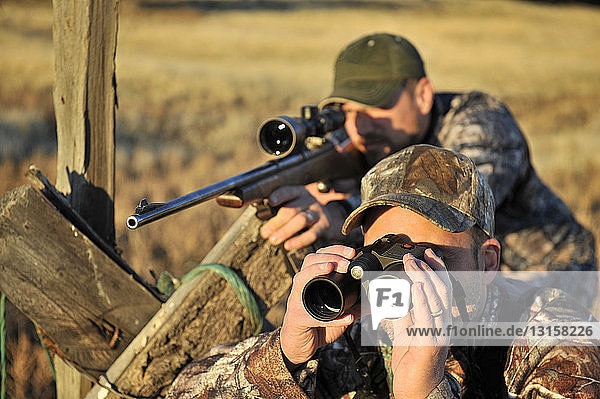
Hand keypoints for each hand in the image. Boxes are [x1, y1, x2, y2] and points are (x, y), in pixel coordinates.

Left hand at [260, 186, 346, 250]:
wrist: (328, 218)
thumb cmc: (303, 212)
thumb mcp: (293, 205)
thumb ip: (279, 211)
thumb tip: (264, 225)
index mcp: (298, 193)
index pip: (288, 191)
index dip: (279, 195)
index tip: (270, 202)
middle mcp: (309, 200)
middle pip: (292, 209)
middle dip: (277, 222)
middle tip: (265, 233)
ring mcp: (317, 212)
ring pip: (301, 220)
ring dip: (286, 231)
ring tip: (274, 239)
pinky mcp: (324, 225)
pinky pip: (311, 234)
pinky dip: (299, 241)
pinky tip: (289, 245)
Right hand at [280, 245, 357, 364]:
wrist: (301, 345)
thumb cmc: (318, 324)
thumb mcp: (339, 311)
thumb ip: (355, 305)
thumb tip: (376, 299)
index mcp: (312, 280)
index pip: (320, 256)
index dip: (335, 250)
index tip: (352, 252)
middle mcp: (302, 287)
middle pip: (309, 261)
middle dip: (328, 257)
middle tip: (347, 263)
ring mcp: (297, 301)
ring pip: (301, 279)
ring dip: (316, 270)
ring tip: (330, 267)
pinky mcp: (298, 318)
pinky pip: (313, 316)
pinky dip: (331, 318)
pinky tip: (346, 317)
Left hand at [390, 249, 451, 398]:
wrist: (416, 389)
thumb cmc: (412, 361)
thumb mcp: (407, 330)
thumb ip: (406, 310)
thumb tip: (399, 289)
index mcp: (440, 319)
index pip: (443, 288)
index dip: (438, 268)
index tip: (428, 252)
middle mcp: (444, 324)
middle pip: (443, 289)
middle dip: (428, 268)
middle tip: (412, 256)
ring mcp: (440, 333)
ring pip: (438, 299)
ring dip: (423, 278)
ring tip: (411, 264)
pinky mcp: (430, 343)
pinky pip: (427, 317)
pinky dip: (421, 299)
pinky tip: (414, 286)